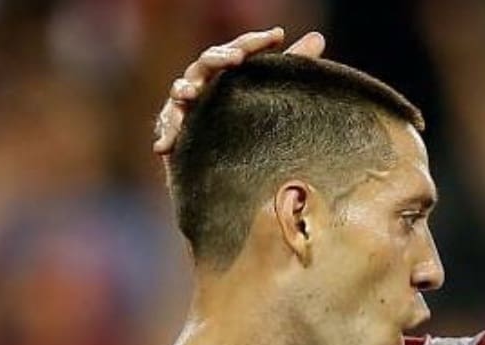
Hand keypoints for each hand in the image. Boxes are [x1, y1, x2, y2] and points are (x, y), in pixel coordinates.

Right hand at [152, 28, 326, 154]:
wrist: (234, 169)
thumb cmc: (256, 124)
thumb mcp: (276, 95)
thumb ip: (291, 67)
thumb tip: (318, 37)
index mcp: (228, 72)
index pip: (239, 49)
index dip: (256, 42)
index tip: (278, 36)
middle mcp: (205, 84)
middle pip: (207, 62)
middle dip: (219, 58)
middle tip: (237, 59)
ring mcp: (188, 106)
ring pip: (180, 91)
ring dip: (183, 89)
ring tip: (190, 93)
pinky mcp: (177, 130)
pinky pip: (168, 127)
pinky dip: (168, 132)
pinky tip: (166, 143)